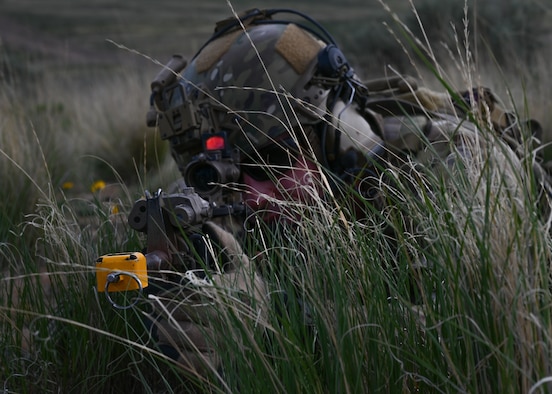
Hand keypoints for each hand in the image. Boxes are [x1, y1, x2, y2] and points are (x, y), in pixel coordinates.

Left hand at [147, 221, 266, 373]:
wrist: (274, 322)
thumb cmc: (254, 292)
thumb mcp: (243, 266)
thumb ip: (227, 245)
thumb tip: (210, 225)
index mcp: (229, 292)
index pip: (193, 294)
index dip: (171, 296)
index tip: (160, 296)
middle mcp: (228, 316)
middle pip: (189, 315)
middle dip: (168, 313)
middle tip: (154, 311)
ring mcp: (227, 340)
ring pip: (191, 339)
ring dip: (171, 334)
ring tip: (160, 328)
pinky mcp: (226, 359)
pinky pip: (201, 364)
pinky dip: (185, 360)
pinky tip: (176, 352)